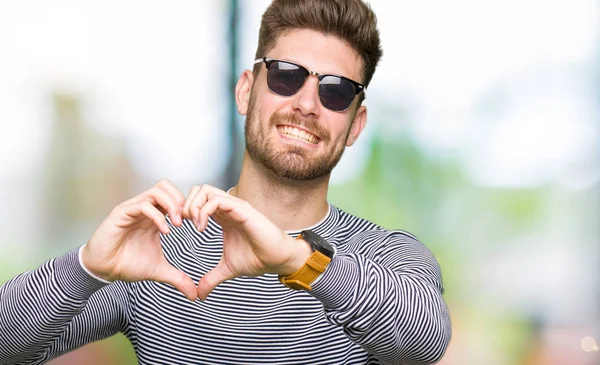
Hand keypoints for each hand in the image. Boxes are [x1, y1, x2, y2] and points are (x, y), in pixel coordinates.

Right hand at [81, 179, 196, 300]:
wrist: (103, 269)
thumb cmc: (127, 264)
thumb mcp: (159, 270)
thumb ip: (178, 278)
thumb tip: (194, 295)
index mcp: (154, 216)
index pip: (174, 196)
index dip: (187, 207)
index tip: (196, 224)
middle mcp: (144, 209)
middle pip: (166, 186)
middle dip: (181, 201)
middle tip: (187, 221)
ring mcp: (132, 209)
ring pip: (156, 191)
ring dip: (171, 205)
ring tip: (177, 224)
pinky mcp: (121, 213)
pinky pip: (142, 205)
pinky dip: (157, 216)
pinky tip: (164, 232)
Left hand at [182, 185, 311, 299]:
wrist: (277, 259)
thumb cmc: (257, 258)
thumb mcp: (227, 269)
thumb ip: (211, 278)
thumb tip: (200, 295)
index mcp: (222, 217)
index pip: (197, 200)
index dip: (184, 211)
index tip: (178, 229)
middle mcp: (227, 208)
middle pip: (198, 189)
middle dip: (184, 205)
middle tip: (181, 225)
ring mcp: (234, 206)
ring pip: (205, 190)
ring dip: (192, 206)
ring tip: (193, 225)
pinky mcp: (242, 209)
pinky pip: (216, 200)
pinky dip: (203, 211)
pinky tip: (202, 228)